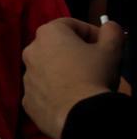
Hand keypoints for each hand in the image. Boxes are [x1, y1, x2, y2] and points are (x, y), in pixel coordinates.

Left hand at [23, 16, 125, 137]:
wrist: (79, 114)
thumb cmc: (94, 75)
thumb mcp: (111, 49)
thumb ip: (112, 31)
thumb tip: (110, 27)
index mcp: (48, 34)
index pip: (71, 24)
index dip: (91, 32)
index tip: (104, 43)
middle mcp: (31, 51)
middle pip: (57, 46)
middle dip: (76, 51)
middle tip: (96, 63)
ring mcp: (26, 76)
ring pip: (48, 69)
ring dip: (64, 72)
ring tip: (85, 83)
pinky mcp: (27, 99)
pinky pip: (43, 90)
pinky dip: (56, 92)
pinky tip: (72, 98)